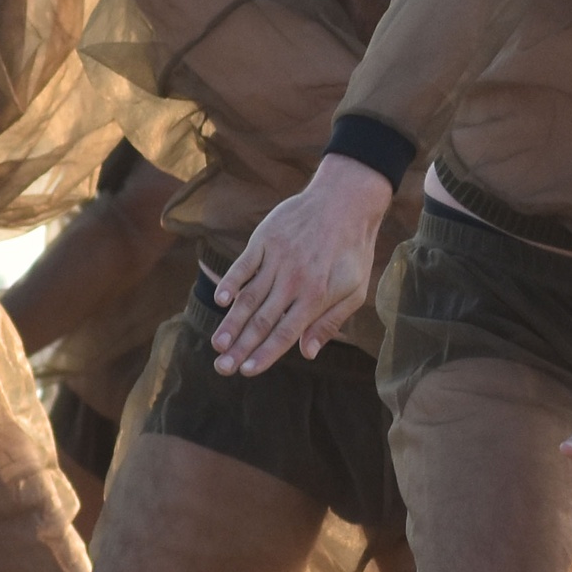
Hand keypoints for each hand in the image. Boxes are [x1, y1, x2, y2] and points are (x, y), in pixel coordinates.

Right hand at [209, 153, 391, 373]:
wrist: (345, 200)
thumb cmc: (353, 250)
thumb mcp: (355, 290)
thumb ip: (329, 322)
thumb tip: (307, 353)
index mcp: (316, 296)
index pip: (285, 333)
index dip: (265, 354)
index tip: (247, 371)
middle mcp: (294, 280)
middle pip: (262, 320)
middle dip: (240, 347)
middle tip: (222, 368)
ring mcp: (277, 259)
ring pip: (248, 297)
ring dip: (231, 323)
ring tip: (217, 344)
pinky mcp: (264, 239)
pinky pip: (243, 265)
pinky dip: (230, 282)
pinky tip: (220, 300)